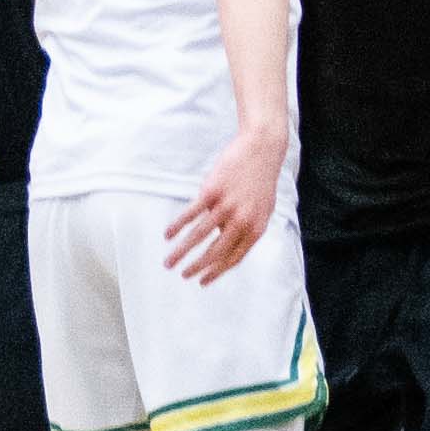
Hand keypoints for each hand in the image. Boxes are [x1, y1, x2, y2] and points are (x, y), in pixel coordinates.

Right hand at [166, 125, 285, 281]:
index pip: (233, 259)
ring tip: (168, 262)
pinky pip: (190, 214)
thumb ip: (247, 228)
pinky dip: (177, 226)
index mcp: (255, 229)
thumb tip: (225, 242)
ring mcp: (226, 206)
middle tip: (182, 275)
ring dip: (181, 252)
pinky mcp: (212, 192)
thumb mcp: (262, 209)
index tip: (202, 281)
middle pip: (215, 252)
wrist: (262, 148)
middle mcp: (241, 221)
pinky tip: (167, 235)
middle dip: (196, 268)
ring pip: (198, 237)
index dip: (216, 272)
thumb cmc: (261, 180)